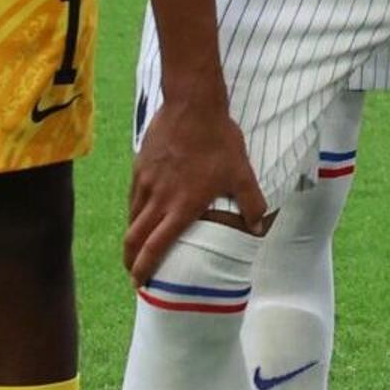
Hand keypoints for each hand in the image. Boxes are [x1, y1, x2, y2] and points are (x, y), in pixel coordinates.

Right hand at [123, 88, 268, 280]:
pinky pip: (133, 196)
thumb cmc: (219, 141)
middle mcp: (157, 199)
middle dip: (131, 259)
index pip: (155, 247)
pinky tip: (141, 211)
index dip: (144, 268)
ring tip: (137, 246)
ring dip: (132, 236)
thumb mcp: (242, 174)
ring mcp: (145, 182)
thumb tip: (257, 228)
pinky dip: (134, 211)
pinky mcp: (140, 166)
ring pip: (132, 217)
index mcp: (181, 207)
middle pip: (134, 237)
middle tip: (133, 272)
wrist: (191, 105)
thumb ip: (251, 204)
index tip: (140, 283)